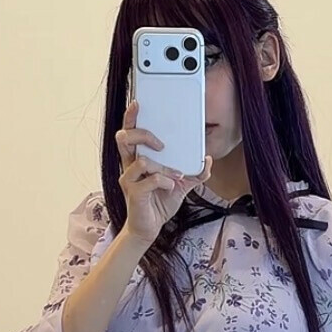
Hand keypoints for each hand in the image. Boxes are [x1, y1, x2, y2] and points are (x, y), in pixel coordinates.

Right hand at [116, 100, 212, 247]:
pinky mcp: (134, 193)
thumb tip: (206, 160)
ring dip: (163, 166)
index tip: (138, 103)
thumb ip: (194, 172)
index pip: (129, 133)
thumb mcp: (180, 185)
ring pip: (141, 159)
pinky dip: (165, 180)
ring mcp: (129, 179)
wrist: (150, 228)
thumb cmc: (158, 204)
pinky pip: (149, 179)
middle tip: (162, 145)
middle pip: (125, 138)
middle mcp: (129, 166)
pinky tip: (171, 186)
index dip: (131, 117)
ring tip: (175, 175)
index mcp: (137, 159)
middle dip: (144, 135)